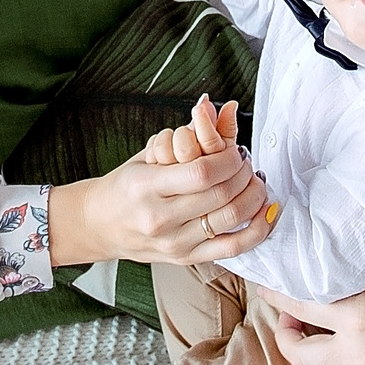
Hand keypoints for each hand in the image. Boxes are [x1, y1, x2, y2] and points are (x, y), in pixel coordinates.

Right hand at [51, 96, 274, 265]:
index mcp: (146, 186)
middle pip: (221, 194)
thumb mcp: (147, 155)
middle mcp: (160, 219)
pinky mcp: (186, 259)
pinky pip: (233, 248)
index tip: (235, 150)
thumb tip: (213, 105)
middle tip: (246, 162)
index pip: (202, 172)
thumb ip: (184, 135)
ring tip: (254, 181)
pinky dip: (257, 230)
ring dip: (254, 196)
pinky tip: (265, 211)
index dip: (230, 158)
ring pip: (231, 219)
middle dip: (244, 173)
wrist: (99, 225)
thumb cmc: (124, 187)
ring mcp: (174, 242)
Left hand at [261, 243, 364, 364]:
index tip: (269, 289)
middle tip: (292, 322)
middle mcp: (362, 354)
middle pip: (298, 356)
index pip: (294, 306)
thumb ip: (351, 266)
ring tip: (313, 352)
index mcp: (357, 314)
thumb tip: (317, 258)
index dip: (274, 296)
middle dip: (286, 337)